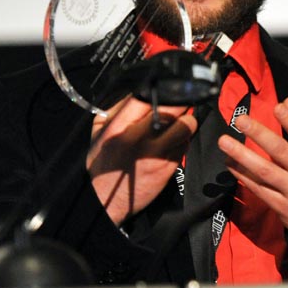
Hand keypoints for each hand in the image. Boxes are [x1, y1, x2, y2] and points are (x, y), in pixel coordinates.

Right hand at [87, 96, 196, 225]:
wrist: (106, 200)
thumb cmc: (103, 161)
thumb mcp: (100, 129)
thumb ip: (119, 107)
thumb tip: (143, 89)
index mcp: (120, 127)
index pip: (150, 97)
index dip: (165, 89)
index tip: (170, 88)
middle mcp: (140, 139)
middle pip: (174, 109)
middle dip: (180, 102)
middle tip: (179, 103)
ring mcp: (157, 154)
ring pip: (187, 126)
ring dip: (186, 121)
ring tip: (178, 123)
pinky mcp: (169, 167)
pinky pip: (186, 144)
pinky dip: (183, 139)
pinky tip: (172, 142)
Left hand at [218, 97, 287, 242]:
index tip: (277, 106)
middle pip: (282, 152)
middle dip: (260, 134)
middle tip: (241, 120)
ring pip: (265, 171)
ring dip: (242, 155)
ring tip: (224, 141)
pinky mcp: (281, 207)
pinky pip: (258, 189)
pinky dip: (242, 175)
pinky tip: (230, 163)